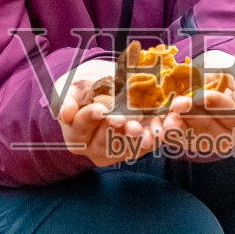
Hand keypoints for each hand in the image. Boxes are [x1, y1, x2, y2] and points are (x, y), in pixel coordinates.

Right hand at [55, 58, 185, 166]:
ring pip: (130, 146)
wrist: (108, 83)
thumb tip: (65, 114)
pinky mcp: (139, 146)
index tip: (100, 109)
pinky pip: (150, 143)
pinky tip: (169, 125)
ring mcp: (118, 150)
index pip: (82, 128)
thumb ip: (67, 99)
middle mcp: (96, 148)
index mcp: (77, 135)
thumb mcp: (72, 85)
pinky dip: (160, 134)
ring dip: (142, 137)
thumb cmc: (85, 84)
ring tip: (149, 129)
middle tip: (124, 119)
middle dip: (117, 131)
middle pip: (106, 143)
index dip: (90, 119)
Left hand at [162, 53, 234, 159]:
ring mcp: (207, 142)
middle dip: (194, 117)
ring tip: (168, 118)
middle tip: (179, 103)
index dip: (217, 106)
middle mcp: (228, 137)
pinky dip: (166, 134)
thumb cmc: (230, 73)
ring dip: (178, 129)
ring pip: (193, 139)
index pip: (233, 116)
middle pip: (212, 131)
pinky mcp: (187, 142)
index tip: (203, 96)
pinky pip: (177, 141)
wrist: (210, 76)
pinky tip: (158, 126)